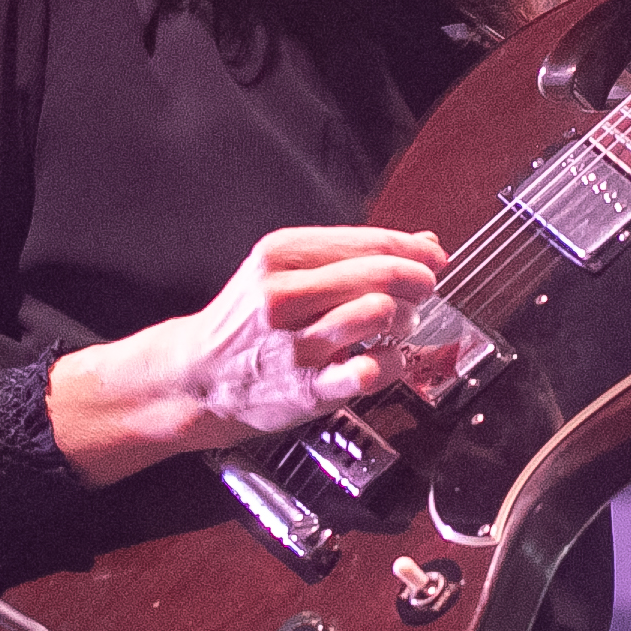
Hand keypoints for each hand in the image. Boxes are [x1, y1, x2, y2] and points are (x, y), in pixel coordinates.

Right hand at [49, 224, 448, 485]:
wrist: (197, 378)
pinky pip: (372, 370)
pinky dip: (391, 363)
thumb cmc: (246, 323)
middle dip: (417, 281)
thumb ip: (349, 255)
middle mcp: (284, 296)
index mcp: (278, 256)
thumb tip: (421, 243)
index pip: (368, 242)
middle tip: (424, 289)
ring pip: (379, 314)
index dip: (413, 250)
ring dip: (404, 319)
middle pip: (380, 275)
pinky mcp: (308, 389)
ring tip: (398, 324)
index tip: (434, 258)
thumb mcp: (282, 272)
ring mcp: (296, 344)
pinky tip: (382, 359)